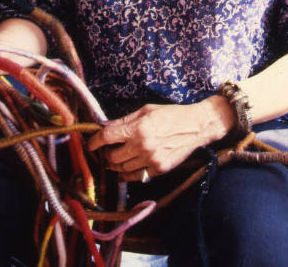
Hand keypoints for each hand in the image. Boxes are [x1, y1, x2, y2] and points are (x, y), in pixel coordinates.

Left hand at [86, 98, 229, 181]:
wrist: (196, 126)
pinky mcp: (158, 170)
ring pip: (121, 169)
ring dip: (115, 164)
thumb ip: (124, 120)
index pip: (106, 137)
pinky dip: (128, 173)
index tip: (91, 144)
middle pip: (111, 157)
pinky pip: (135, 177)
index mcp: (138, 128)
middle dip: (105, 154)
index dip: (94, 141)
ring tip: (117, 158)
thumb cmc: (171, 114)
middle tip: (107, 150)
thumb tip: (104, 126)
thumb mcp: (146, 110)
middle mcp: (142, 146)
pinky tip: (128, 167)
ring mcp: (150, 160)